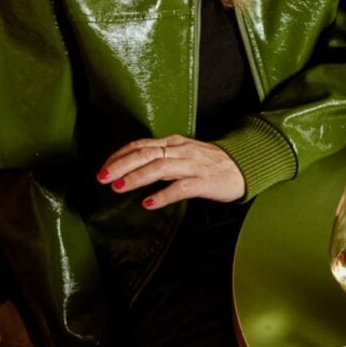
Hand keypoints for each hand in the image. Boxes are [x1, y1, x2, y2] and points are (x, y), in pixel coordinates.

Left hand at [97, 136, 244, 208]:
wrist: (243, 166)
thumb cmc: (209, 162)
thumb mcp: (182, 154)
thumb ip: (161, 159)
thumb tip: (134, 168)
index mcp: (173, 143)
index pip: (140, 145)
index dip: (120, 155)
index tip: (104, 167)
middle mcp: (180, 151)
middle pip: (145, 154)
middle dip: (121, 165)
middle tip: (102, 177)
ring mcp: (192, 165)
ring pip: (160, 167)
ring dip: (136, 177)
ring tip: (118, 188)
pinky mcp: (204, 182)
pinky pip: (181, 188)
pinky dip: (163, 195)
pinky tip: (149, 203)